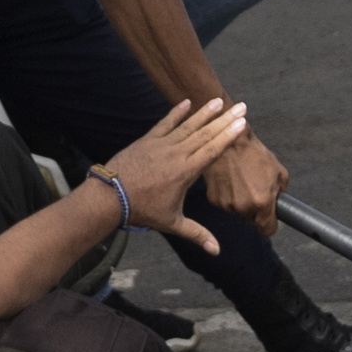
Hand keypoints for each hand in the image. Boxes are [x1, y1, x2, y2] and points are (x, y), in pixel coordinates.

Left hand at [104, 98, 246, 253]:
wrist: (109, 197)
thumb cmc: (141, 210)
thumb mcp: (172, 223)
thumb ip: (197, 234)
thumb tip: (216, 251)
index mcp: (185, 172)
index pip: (212, 150)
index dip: (228, 136)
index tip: (242, 124)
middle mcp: (176, 154)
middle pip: (205, 134)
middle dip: (224, 119)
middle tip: (240, 106)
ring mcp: (161, 145)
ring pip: (187, 125)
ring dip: (204, 112)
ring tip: (218, 100)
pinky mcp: (147, 140)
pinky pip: (164, 123)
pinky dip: (175, 112)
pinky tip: (186, 102)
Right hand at [202, 129, 287, 233]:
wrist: (229, 142)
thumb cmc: (254, 153)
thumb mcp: (278, 170)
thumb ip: (281, 190)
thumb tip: (279, 199)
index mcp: (263, 202)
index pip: (267, 230)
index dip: (269, 225)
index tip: (268, 220)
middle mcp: (244, 207)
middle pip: (251, 220)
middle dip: (254, 211)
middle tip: (254, 192)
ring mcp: (227, 204)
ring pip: (237, 212)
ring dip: (240, 203)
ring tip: (240, 182)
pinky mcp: (214, 199)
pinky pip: (224, 204)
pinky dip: (227, 197)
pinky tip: (229, 181)